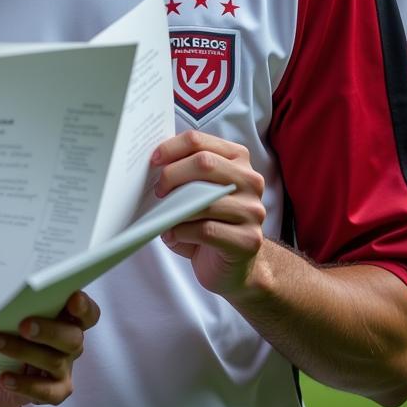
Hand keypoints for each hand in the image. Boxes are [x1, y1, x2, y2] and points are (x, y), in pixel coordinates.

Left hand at [0, 290, 99, 406]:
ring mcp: (64, 369)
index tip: (73, 298)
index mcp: (65, 318)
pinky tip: (4, 377)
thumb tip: (2, 289)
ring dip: (22, 351)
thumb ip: (14, 304)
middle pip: (73, 337)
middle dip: (49, 330)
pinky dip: (24, 384)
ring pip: (53, 361)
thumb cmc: (0, 332)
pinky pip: (46, 391)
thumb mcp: (5, 315)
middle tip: (23, 325)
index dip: (84, 306)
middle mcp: (70, 343)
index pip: (87, 312)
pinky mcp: (54, 392)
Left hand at [152, 130, 265, 296]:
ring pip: (205, 199)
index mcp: (236, 159)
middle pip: (204, 163)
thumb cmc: (207, 220)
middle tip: (157, 190)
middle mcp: (250, 180)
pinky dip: (182, 231)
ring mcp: (253, 210)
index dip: (171, 148)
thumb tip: (154, 167)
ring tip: (163, 216)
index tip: (153, 160)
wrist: (233, 265)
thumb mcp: (195, 190)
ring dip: (176, 207)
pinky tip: (172, 234)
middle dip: (172, 174)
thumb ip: (183, 173)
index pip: (199, 141)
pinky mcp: (249, 239)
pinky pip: (207, 230)